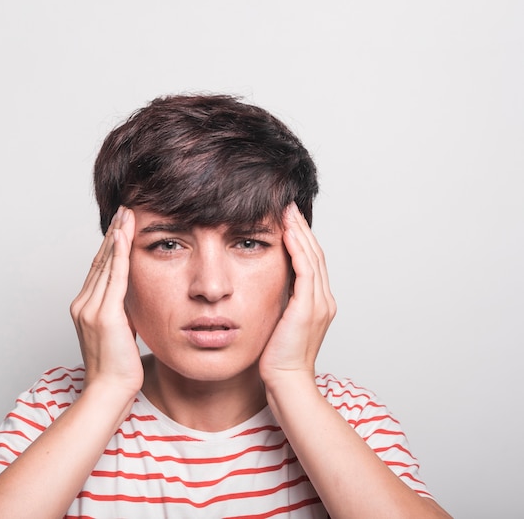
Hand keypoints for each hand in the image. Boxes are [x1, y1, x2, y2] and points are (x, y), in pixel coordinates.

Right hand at [70, 206, 142, 395]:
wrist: (109, 393)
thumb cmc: (117, 367)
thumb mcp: (120, 331)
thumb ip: (122, 310)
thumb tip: (133, 296)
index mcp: (85, 307)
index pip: (100, 268)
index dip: (109, 245)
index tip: (120, 225)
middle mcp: (83, 304)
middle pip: (100, 260)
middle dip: (113, 233)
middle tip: (123, 209)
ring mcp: (90, 309)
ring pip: (106, 263)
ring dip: (116, 236)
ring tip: (126, 214)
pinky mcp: (103, 315)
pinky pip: (113, 277)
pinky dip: (118, 254)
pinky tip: (123, 236)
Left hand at [259, 202, 335, 386]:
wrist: (287, 384)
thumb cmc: (278, 359)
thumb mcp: (280, 323)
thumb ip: (280, 302)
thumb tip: (266, 284)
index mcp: (318, 303)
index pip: (311, 262)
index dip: (302, 238)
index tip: (288, 219)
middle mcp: (323, 300)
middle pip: (315, 254)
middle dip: (301, 228)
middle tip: (288, 206)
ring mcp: (318, 304)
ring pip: (312, 258)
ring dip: (299, 232)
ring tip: (288, 211)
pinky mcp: (308, 309)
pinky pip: (304, 271)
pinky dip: (298, 249)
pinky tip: (288, 233)